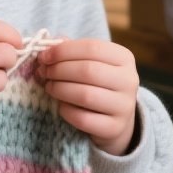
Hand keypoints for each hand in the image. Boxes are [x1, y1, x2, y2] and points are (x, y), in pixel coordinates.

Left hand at [38, 38, 138, 155]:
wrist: (116, 118)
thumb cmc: (97, 83)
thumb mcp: (91, 62)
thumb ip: (71, 51)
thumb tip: (48, 45)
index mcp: (124, 57)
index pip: (92, 48)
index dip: (63, 50)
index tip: (44, 56)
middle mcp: (129, 80)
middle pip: (88, 70)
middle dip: (59, 70)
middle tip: (43, 72)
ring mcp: (124, 106)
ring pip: (85, 95)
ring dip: (60, 89)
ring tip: (49, 87)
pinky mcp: (114, 127)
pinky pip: (83, 119)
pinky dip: (66, 111)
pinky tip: (61, 106)